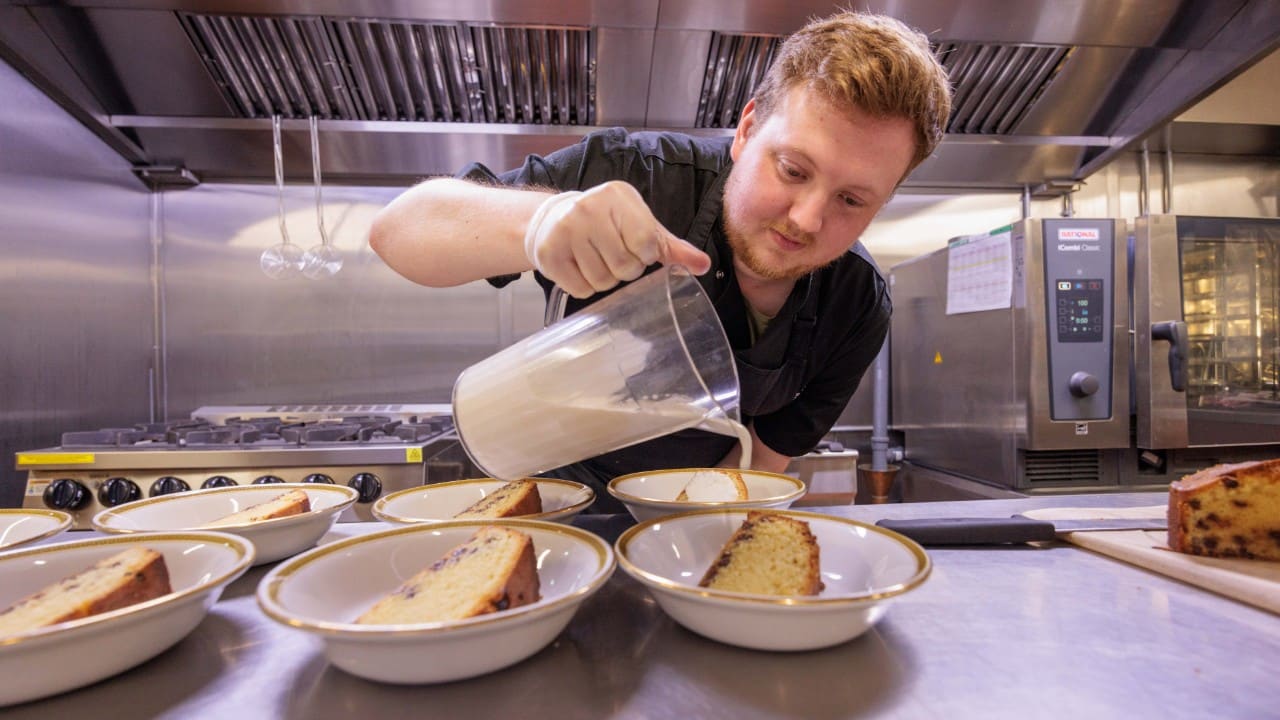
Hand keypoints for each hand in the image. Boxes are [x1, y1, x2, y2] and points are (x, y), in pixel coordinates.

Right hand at [523, 181, 711, 297]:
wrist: (553, 218)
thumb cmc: (606, 224)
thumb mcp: (640, 226)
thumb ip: (672, 246)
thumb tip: (703, 265)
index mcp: (617, 196)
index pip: (647, 243)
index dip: (644, 255)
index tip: (634, 247)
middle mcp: (589, 208)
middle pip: (625, 267)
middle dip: (624, 270)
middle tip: (613, 255)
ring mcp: (566, 230)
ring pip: (603, 281)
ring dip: (605, 279)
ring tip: (596, 260)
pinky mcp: (549, 253)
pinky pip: (581, 289)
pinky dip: (585, 286)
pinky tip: (580, 267)